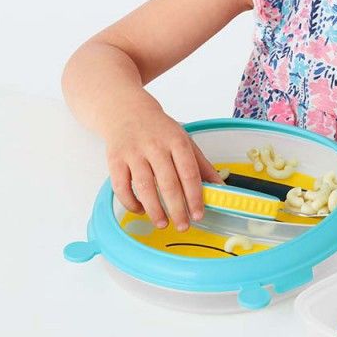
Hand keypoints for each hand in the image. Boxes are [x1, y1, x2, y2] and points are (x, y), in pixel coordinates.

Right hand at [104, 104, 224, 231]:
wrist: (128, 111)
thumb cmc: (160, 130)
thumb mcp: (185, 141)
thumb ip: (202, 165)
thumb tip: (220, 188)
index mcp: (176, 141)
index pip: (189, 172)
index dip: (195, 195)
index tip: (199, 214)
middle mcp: (155, 146)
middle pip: (168, 182)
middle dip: (177, 208)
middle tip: (184, 225)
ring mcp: (133, 153)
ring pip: (144, 187)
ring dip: (155, 210)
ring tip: (163, 224)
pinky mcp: (115, 160)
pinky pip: (122, 187)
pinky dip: (131, 203)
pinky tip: (141, 210)